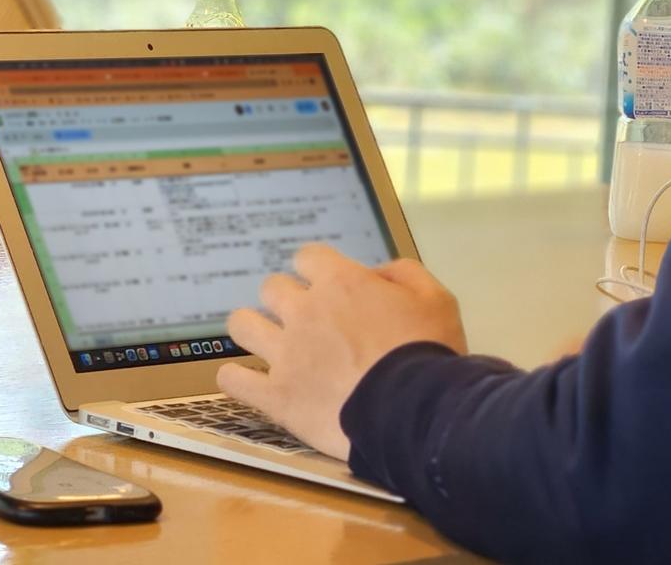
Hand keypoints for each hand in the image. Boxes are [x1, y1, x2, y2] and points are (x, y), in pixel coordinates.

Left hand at [218, 244, 465, 461]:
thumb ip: (404, 274)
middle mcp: (304, 311)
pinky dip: (237, 379)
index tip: (328, 287)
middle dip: (287, 300)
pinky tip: (248, 383)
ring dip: (253, 329)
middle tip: (306, 323)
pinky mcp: (275, 395)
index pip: (307, 257)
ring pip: (242, 324)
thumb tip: (376, 272)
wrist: (416, 412)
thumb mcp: (436, 299)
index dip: (317, 271)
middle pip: (272, 288)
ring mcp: (284, 353)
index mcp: (340, 282)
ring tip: (269, 345)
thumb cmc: (429, 354)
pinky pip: (234, 379)